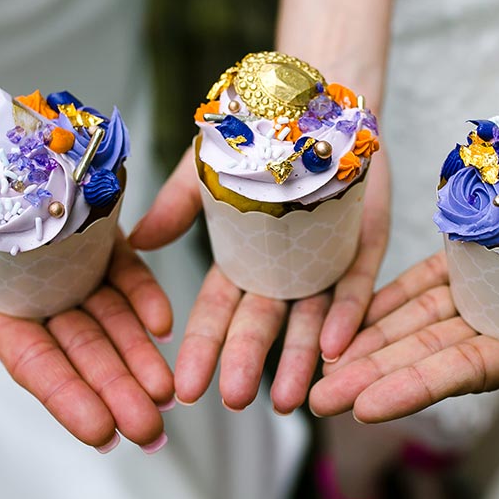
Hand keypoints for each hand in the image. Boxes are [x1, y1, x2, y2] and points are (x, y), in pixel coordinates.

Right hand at [0, 182, 175, 450]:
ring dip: (139, 354)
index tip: (100, 431)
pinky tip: (163, 323)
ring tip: (165, 387)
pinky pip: (127, 273)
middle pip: (86, 353)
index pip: (39, 366)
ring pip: (114, 320)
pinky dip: (146, 297)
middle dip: (117, 390)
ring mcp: (75, 272)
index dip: (69, 398)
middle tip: (149, 425)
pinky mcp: (99, 240)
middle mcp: (43, 302)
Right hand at [129, 148, 389, 413]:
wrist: (314, 98)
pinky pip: (355, 287)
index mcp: (245, 256)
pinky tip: (334, 348)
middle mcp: (285, 267)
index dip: (202, 347)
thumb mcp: (206, 168)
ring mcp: (325, 259)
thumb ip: (176, 205)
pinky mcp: (364, 243)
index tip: (184, 388)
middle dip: (246, 361)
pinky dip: (345, 317)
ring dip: (298, 358)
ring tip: (290, 401)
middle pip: (263, 322)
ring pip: (311, 319)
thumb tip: (134, 242)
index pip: (219, 310)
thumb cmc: (256, 133)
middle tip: (233, 401)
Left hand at [309, 173, 498, 421]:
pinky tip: (352, 308)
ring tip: (320, 357)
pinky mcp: (485, 247)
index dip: (414, 387)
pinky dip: (391, 290)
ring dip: (369, 335)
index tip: (364, 405)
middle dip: (371, 373)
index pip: (466, 374)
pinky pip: (429, 272)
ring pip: (417, 315)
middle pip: (426, 350)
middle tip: (315, 395)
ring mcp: (490, 287)